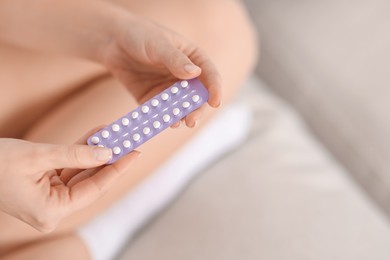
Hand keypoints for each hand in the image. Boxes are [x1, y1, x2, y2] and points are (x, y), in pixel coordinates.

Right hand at [0, 130, 139, 232]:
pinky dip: (81, 153)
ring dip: (96, 153)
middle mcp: (53, 209)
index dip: (116, 169)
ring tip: (115, 134)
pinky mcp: (45, 187)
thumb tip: (107, 151)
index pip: (94, 189)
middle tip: (128, 141)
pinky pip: (69, 169)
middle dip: (109, 159)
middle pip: (90, 182)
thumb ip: (76, 154)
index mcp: (51, 211)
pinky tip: (96, 136)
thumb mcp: (38, 155)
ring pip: (81, 173)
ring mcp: (49, 199)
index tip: (134, 153)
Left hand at [100, 15, 221, 127]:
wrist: (111, 41)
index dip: (215, 89)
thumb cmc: (139, 34)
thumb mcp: (158, 44)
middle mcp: (184, 76)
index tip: (215, 102)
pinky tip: (160, 122)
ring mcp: (168, 89)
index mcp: (193, 59)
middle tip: (192, 121)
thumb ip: (175, 59)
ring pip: (180, 107)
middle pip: (197, 97)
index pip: (210, 75)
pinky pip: (159, 111)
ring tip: (176, 123)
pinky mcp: (152, 99)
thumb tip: (196, 73)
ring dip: (180, 117)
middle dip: (196, 110)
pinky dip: (161, 118)